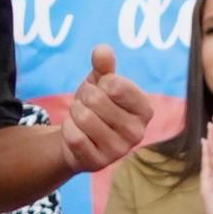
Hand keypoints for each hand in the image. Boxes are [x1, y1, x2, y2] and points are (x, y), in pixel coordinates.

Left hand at [50, 47, 160, 177]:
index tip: (102, 91)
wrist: (78, 138)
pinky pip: (73, 137)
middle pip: (96, 99)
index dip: (99, 82)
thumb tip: (102, 50)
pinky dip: (68, 129)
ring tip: (81, 118)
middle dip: (83, 97)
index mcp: (145, 109)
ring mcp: (119, 151)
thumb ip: (103, 66)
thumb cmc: (95, 107)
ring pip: (83, 117)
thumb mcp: (100, 83)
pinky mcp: (98, 163)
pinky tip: (75, 133)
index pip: (115, 85)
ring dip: (74, 112)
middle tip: (87, 106)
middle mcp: (137, 132)